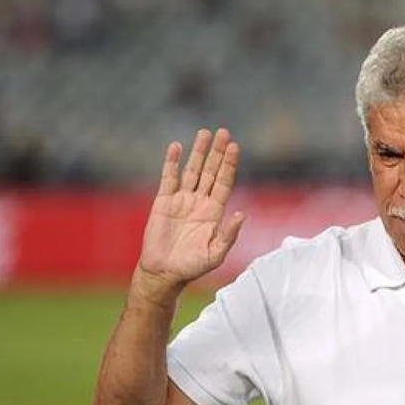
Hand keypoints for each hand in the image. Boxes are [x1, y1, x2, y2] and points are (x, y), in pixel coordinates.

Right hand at [137, 128, 244, 295]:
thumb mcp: (216, 254)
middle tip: (223, 132)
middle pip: (211, 171)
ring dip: (198, 152)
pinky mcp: (163, 201)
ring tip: (204, 133)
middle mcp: (199, 202)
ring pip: (192, 170)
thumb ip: (229, 235)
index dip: (229, 165)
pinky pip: (169, 177)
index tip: (234, 147)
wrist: (164, 272)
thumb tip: (241, 214)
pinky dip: (172, 162)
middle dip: (217, 152)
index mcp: (214, 212)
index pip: (224, 182)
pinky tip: (176, 147)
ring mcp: (181, 200)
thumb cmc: (192, 267)